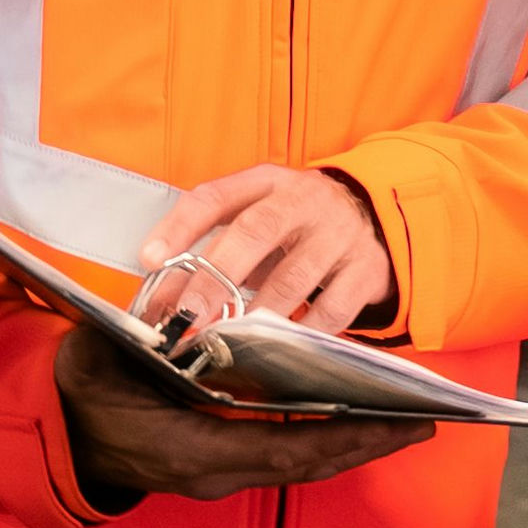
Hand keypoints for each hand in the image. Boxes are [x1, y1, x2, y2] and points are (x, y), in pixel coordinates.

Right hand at [53, 325, 431, 501]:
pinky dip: (319, 441)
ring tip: (399, 422)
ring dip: (349, 445)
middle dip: (366, 443)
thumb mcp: (111, 353)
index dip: (347, 435)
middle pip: (307, 463)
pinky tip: (347, 421)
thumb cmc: (81, 386)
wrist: (49, 432)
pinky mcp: (214, 467)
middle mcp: (214, 472)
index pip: (288, 446)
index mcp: (194, 448)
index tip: (397, 420)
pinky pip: (280, 457)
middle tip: (424, 423)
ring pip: (299, 464)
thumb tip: (196, 309)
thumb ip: (156, 335)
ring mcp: (215, 475)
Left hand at [137, 164, 395, 334]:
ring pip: (295, 275)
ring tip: (228, 338)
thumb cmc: (298, 226)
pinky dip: (304, 332)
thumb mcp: (256, 224)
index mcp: (268, 182)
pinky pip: (333, 308)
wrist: (377, 220)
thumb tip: (161, 302)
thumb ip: (210, 254)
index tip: (150, 260)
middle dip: (216, 275)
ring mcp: (340, 234)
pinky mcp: (366, 269)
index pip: (216, 196)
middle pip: (256, 230)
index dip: (179, 226)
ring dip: (257, 311)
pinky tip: (281, 345)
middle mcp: (305, 200)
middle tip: (188, 313)